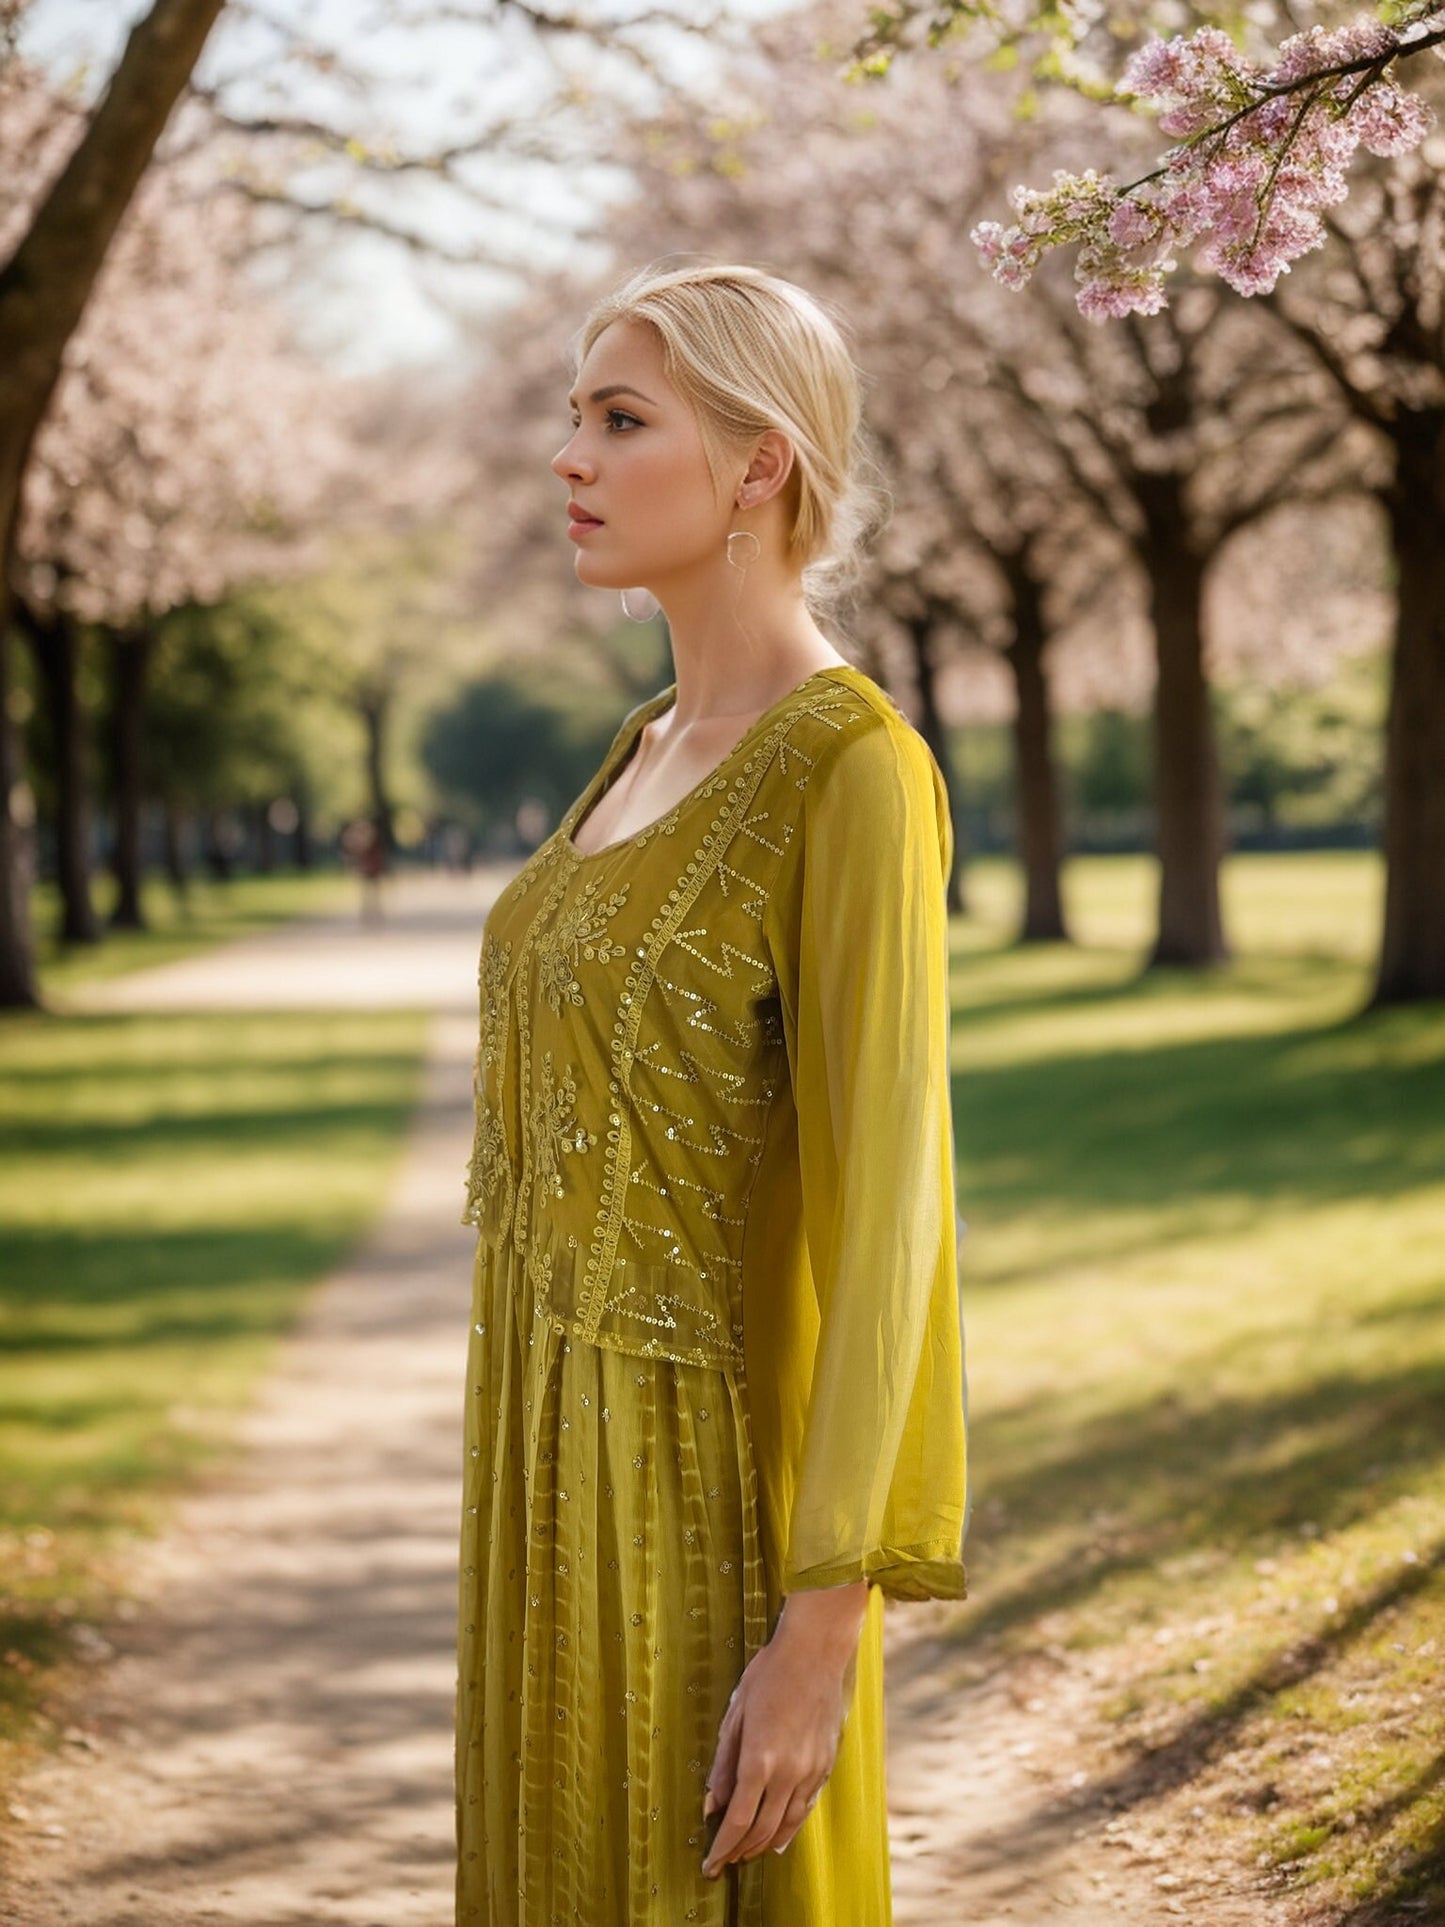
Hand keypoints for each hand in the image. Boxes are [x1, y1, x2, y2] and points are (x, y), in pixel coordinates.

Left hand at [700, 1580, 868, 1876]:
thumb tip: (710, 1803)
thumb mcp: (736, 1714)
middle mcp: (788, 1772)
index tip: (709, 1864)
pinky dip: (789, 1827)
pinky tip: (778, 1836)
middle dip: (739, 1851)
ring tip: (745, 1853)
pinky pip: (805, 1808)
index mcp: (760, 1758)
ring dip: (763, 1844)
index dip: (721, 1848)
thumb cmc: (770, 1674)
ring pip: (787, 1825)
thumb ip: (723, 1763)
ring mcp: (811, 1771)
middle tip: (723, 1861)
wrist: (815, 1652)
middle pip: (761, 1829)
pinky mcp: (825, 1765)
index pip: (737, 1820)